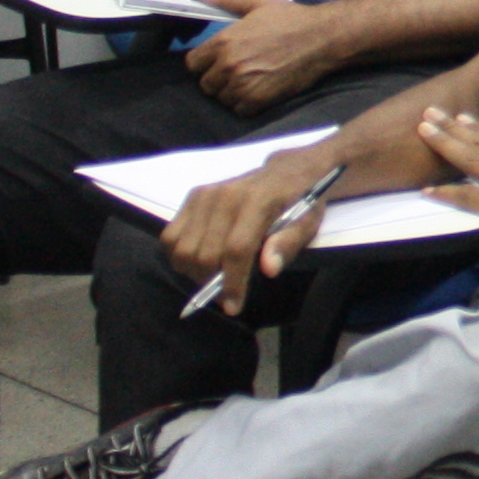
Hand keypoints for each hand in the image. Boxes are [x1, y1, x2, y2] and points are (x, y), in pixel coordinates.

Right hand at [165, 141, 350, 314]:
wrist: (286, 171)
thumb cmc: (300, 201)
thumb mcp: (308, 222)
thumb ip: (288, 243)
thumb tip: (269, 268)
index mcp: (258, 201)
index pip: (236, 250)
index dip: (232, 283)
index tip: (233, 306)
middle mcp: (225, 195)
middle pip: (205, 254)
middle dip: (213, 282)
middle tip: (226, 294)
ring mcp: (204, 195)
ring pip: (183, 249)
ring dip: (194, 272)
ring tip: (215, 276)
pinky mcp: (192, 197)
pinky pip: (170, 237)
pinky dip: (179, 255)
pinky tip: (200, 259)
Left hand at [183, 0, 346, 111]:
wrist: (322, 39)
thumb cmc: (291, 19)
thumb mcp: (257, 3)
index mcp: (223, 42)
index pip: (193, 63)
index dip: (204, 62)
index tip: (217, 60)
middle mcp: (229, 65)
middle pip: (205, 84)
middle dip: (217, 78)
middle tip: (236, 71)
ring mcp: (243, 84)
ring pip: (222, 98)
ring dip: (231, 92)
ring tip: (248, 81)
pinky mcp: (259, 100)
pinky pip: (239, 109)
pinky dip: (246, 103)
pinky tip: (258, 90)